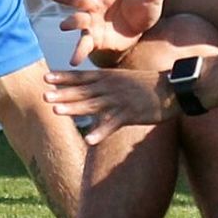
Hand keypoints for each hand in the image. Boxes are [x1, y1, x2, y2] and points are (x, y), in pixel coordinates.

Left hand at [44, 66, 176, 143]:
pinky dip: (100, 132)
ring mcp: (120, 101)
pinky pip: (112, 124)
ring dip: (74, 109)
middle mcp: (111, 87)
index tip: (47, 78)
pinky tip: (88, 140)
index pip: (82, 77)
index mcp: (109, 78)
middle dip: (63, 94)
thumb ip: (108, 82)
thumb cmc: (149, 84)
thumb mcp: (125, 78)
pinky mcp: (130, 114)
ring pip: (93, 105)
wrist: (173, 88)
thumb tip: (93, 86)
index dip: (64, 78)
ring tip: (56, 112)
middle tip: (44, 96)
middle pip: (83, 91)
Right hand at [51, 0, 172, 66]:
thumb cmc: (143, 6)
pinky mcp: (94, 38)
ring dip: (70, 22)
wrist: (140, 27)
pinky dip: (78, 53)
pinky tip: (73, 61)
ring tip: (63, 26)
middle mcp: (96, 4)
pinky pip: (84, 45)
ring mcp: (92, 21)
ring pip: (78, 20)